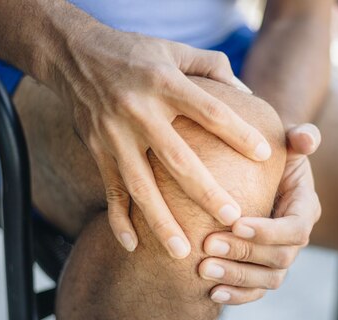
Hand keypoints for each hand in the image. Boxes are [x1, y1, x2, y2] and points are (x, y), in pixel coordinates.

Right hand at [51, 25, 272, 258]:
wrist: (74, 54)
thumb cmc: (135, 52)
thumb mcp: (175, 49)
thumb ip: (213, 67)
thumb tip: (248, 94)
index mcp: (164, 83)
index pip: (210, 111)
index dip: (238, 133)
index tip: (263, 156)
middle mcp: (139, 111)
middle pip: (177, 159)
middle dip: (205, 191)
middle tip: (232, 218)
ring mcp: (114, 135)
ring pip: (140, 185)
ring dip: (161, 221)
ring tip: (183, 252)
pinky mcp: (97, 151)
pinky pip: (110, 191)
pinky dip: (118, 220)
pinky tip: (132, 246)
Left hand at [199, 123, 321, 303]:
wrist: (256, 172)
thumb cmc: (270, 153)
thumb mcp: (286, 140)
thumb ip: (299, 138)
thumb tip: (308, 138)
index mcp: (305, 207)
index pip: (295, 228)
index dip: (268, 231)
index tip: (236, 223)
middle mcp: (297, 237)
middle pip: (279, 258)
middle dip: (243, 253)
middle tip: (208, 244)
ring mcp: (280, 257)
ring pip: (267, 280)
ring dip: (235, 277)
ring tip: (202, 269)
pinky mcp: (263, 270)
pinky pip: (255, 292)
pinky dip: (236, 296)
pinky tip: (210, 293)